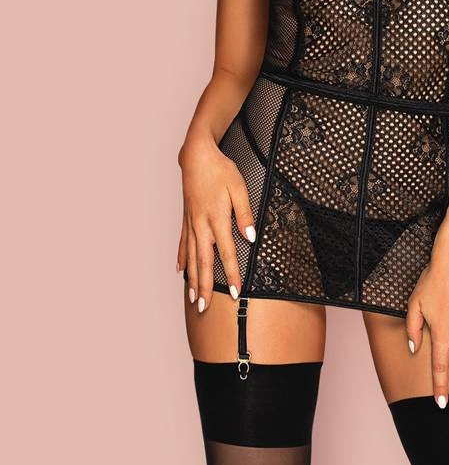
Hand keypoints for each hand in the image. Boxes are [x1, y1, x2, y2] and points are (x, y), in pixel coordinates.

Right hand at [176, 134, 255, 311]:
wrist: (196, 156)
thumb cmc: (221, 170)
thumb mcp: (239, 188)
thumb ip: (245, 214)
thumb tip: (250, 237)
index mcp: (217, 219)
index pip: (226, 253)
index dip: (232, 275)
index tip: (236, 293)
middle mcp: (201, 225)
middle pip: (204, 262)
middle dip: (205, 287)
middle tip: (204, 308)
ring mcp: (191, 223)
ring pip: (192, 257)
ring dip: (193, 280)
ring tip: (193, 299)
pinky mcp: (186, 218)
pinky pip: (183, 243)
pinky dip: (182, 259)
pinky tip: (181, 272)